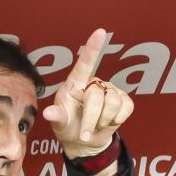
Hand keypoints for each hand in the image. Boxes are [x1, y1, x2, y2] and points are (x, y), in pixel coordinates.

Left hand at [43, 28, 134, 159]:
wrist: (85, 143)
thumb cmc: (68, 127)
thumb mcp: (60, 123)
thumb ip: (57, 116)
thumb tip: (48, 113)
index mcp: (75, 84)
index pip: (84, 63)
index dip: (93, 48)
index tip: (100, 32)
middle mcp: (93, 83)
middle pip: (97, 96)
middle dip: (91, 119)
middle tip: (85, 133)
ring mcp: (110, 90)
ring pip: (114, 103)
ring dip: (103, 121)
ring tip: (95, 125)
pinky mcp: (124, 100)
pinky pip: (126, 107)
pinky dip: (116, 120)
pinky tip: (108, 122)